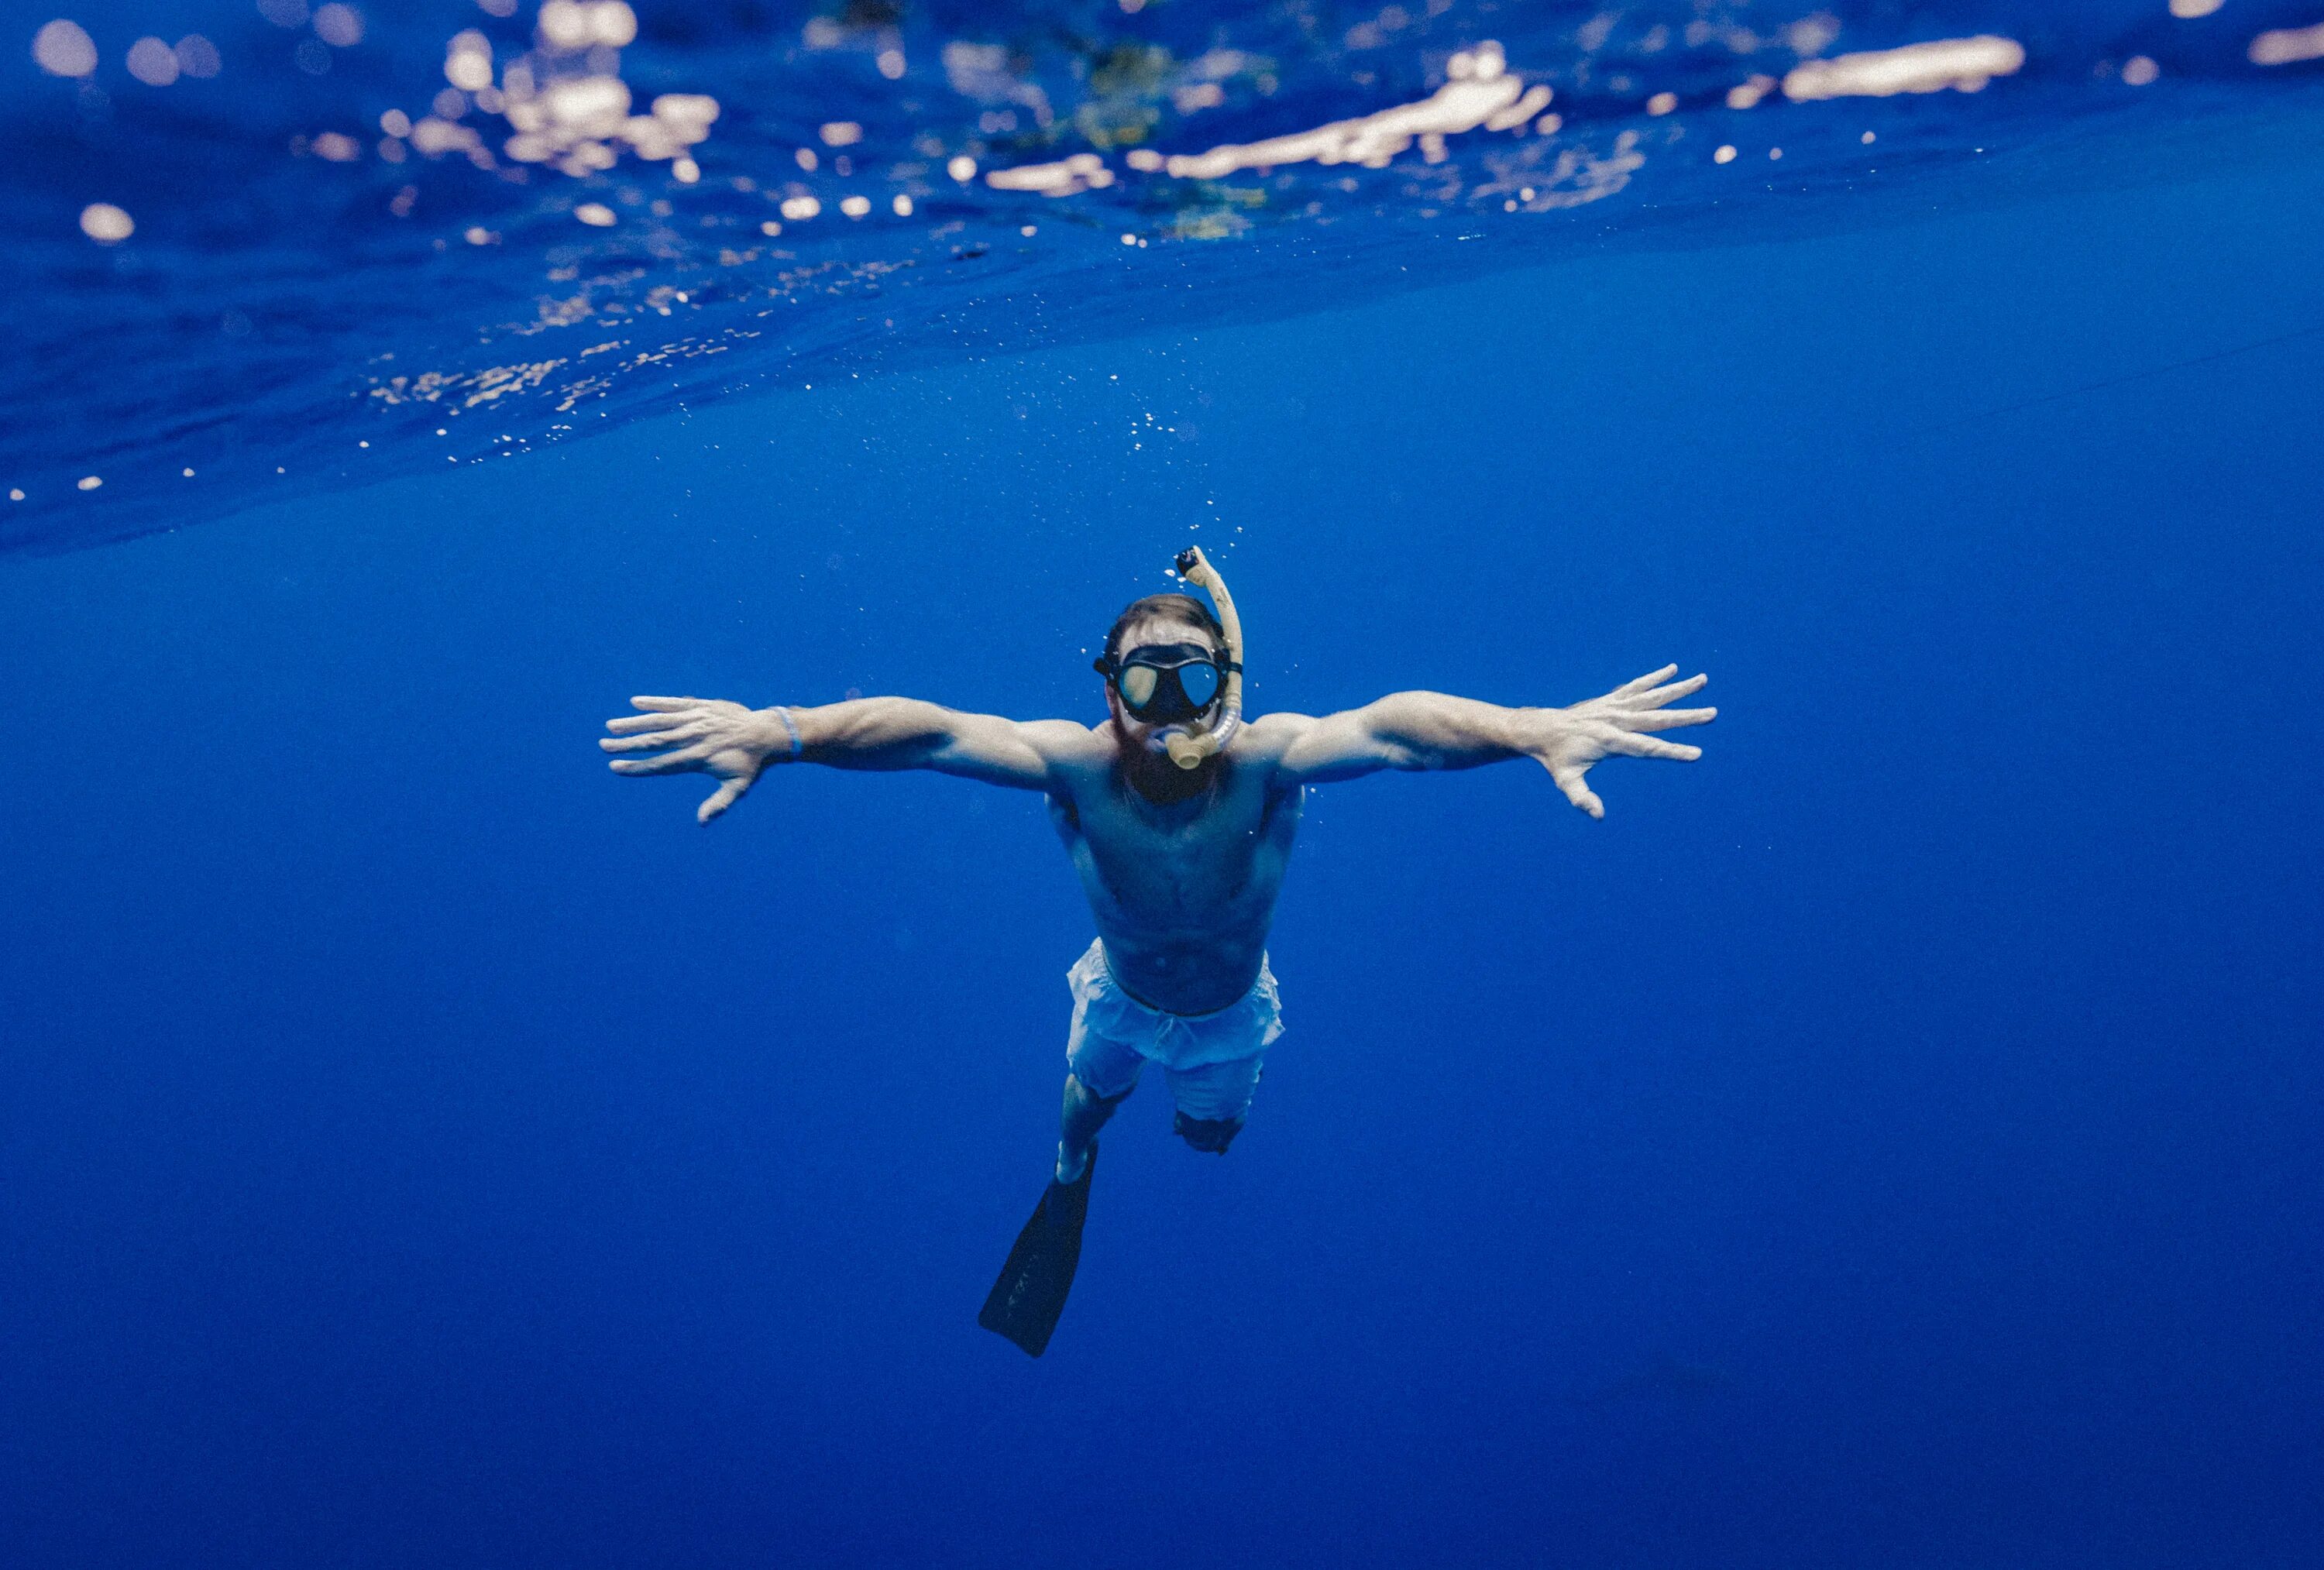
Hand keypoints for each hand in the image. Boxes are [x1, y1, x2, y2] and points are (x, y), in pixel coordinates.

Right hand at [600, 696, 788, 822]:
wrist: (767, 733)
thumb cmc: (750, 765)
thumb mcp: (738, 787)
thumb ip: (719, 804)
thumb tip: (702, 823)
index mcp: (698, 758)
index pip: (661, 764)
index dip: (638, 767)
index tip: (616, 768)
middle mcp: (694, 737)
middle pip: (655, 741)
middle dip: (628, 744)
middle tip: (604, 746)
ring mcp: (697, 719)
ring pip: (661, 720)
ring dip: (634, 723)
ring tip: (611, 726)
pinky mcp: (701, 705)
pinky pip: (674, 703)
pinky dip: (655, 702)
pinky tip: (636, 702)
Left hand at [1528, 666, 1713, 818]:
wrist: (1541, 730)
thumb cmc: (1556, 759)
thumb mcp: (1566, 781)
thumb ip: (1582, 798)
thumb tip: (1598, 816)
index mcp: (1610, 741)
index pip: (1648, 749)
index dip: (1673, 751)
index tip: (1697, 754)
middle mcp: (1616, 720)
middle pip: (1658, 719)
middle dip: (1687, 717)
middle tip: (1713, 713)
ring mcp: (1614, 707)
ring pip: (1652, 696)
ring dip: (1678, 689)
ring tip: (1703, 679)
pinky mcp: (1611, 700)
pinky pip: (1636, 687)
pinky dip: (1654, 678)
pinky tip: (1672, 669)